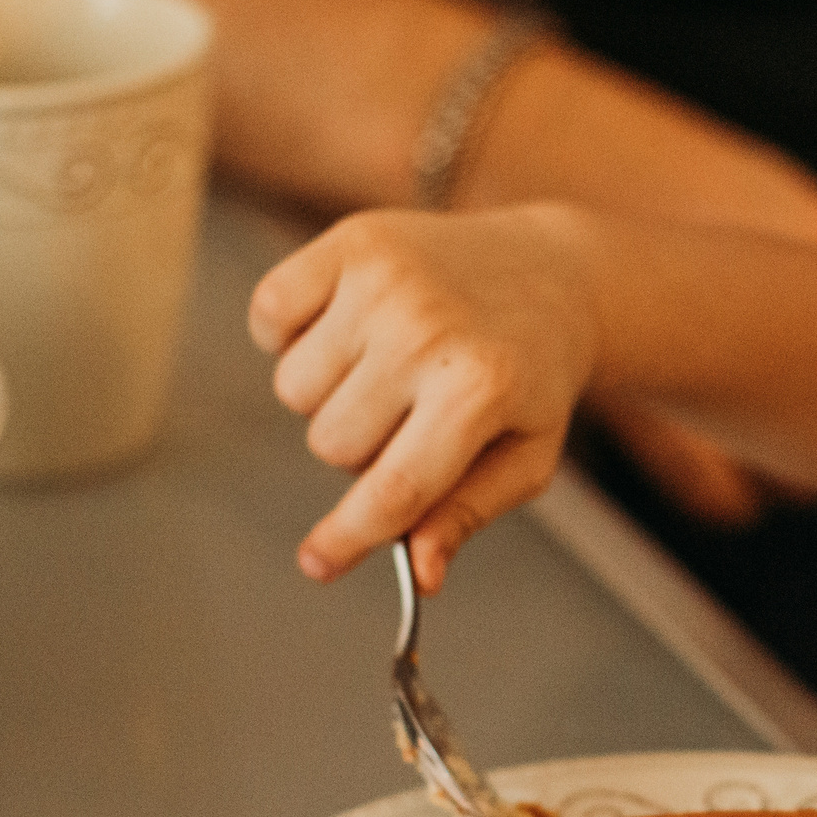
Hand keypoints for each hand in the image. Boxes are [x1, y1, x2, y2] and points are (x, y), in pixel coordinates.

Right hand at [249, 205, 597, 590]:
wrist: (548, 272)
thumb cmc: (531, 375)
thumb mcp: (526, 455)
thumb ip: (466, 514)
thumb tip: (420, 575)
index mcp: (481, 390)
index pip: (391, 489)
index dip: (346, 538)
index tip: (316, 564)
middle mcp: (429, 331)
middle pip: (331, 443)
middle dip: (360, 448)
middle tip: (410, 414)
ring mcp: (386, 279)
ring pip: (293, 390)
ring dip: (329, 393)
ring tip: (387, 365)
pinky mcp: (352, 241)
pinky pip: (268, 315)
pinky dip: (291, 333)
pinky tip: (349, 328)